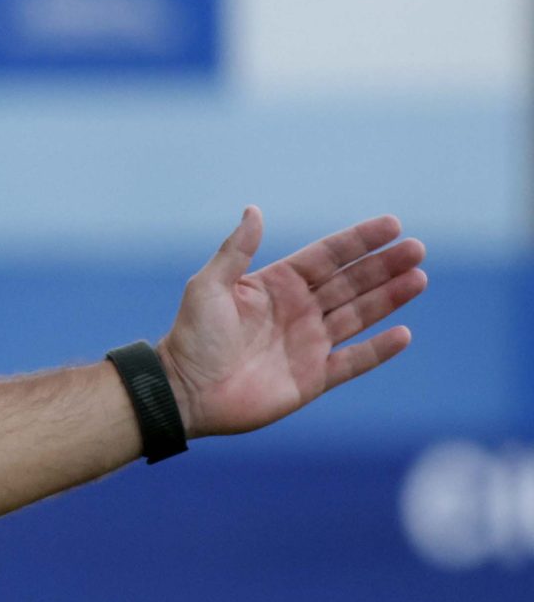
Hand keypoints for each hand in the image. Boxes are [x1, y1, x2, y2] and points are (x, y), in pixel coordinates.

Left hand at [159, 208, 424, 437]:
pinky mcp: (312, 378)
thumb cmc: (191, 336)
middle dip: (384, 266)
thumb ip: (235, 251)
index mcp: (277, 286)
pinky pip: (352, 361)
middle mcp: (298, 311)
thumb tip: (254, 210)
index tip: (392, 225)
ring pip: (359, 316)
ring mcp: (308, 344)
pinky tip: (402, 334)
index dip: (359, 241)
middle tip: (417, 249)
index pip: (327, 256)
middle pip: (351, 283)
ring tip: (418, 278)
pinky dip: (378, 350)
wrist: (184, 391)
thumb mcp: (209, 286)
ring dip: (389, 298)